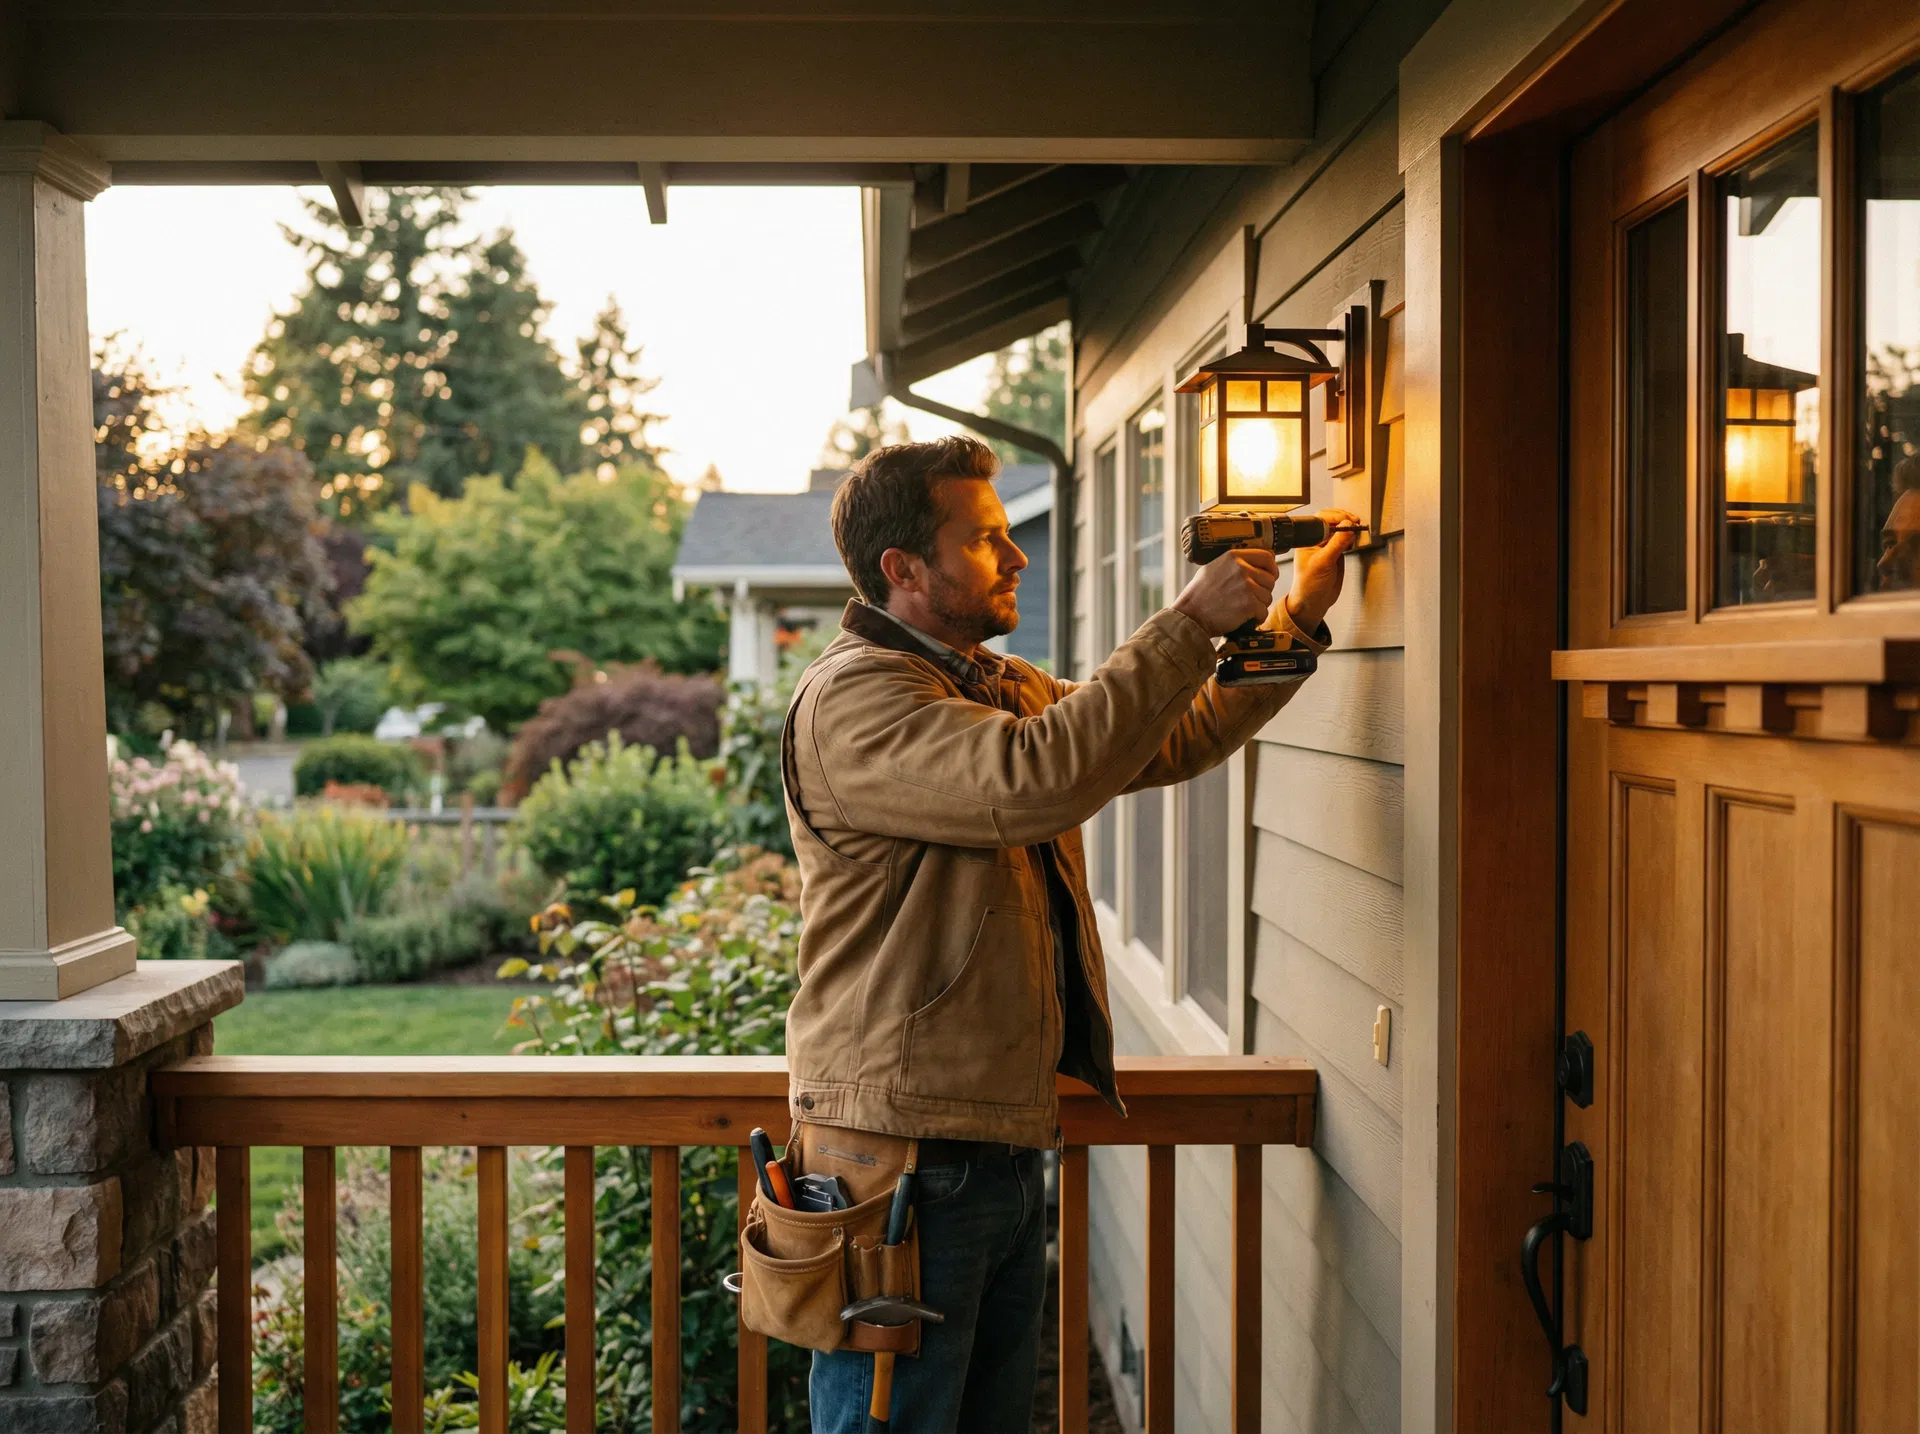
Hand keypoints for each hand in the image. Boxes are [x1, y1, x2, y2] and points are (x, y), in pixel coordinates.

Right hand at [1172, 548, 1279, 636]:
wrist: (1190, 615)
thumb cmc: (1199, 594)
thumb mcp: (1213, 567)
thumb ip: (1234, 563)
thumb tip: (1255, 563)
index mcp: (1233, 556)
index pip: (1267, 556)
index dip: (1271, 568)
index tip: (1269, 575)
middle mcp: (1242, 568)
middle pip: (1270, 579)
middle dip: (1263, 590)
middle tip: (1250, 598)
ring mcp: (1247, 586)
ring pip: (1268, 596)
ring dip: (1259, 605)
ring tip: (1242, 608)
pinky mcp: (1249, 604)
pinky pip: (1264, 611)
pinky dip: (1256, 618)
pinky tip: (1244, 618)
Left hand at [1285, 508, 1359, 631]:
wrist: (1314, 602)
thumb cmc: (1308, 586)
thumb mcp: (1323, 563)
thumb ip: (1336, 544)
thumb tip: (1347, 527)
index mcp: (1307, 540)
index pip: (1321, 520)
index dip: (1336, 517)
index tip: (1348, 521)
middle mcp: (1316, 541)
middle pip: (1332, 521)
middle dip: (1344, 519)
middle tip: (1355, 522)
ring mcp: (1327, 546)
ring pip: (1340, 530)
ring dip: (1349, 528)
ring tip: (1357, 529)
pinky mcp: (1336, 553)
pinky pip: (1345, 540)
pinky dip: (1352, 537)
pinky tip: (1355, 538)